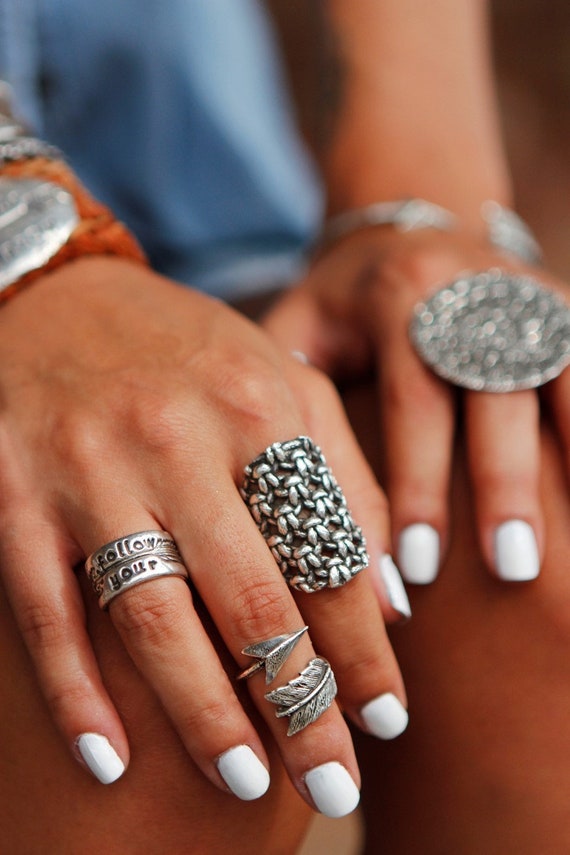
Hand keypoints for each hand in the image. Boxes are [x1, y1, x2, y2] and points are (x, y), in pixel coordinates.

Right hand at [0, 255, 407, 814]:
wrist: (60, 296)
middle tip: (332, 780)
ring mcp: (88, 472)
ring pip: (151, 616)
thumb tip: (392, 598)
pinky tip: (110, 758)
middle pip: (251, 597)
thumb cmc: (187, 351)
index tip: (387, 717)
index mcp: (257, 407)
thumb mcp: (282, 381)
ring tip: (245, 781)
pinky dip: (75, 693)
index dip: (364, 644)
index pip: (326, 549)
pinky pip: (45, 611)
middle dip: (299, 703)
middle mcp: (175, 440)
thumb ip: (347, 476)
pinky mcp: (16, 499)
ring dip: (201, 712)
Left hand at [263, 227, 569, 583]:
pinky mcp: (564, 306)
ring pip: (561, 379)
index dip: (418, 482)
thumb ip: (287, 387)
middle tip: (508, 568)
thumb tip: (284, 488)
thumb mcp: (301, 323)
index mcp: (397, 295)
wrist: (410, 229)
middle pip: (494, 393)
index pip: (412, 398)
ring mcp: (527, 294)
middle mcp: (471, 289)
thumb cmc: (344, 299)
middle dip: (502, 483)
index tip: (416, 563)